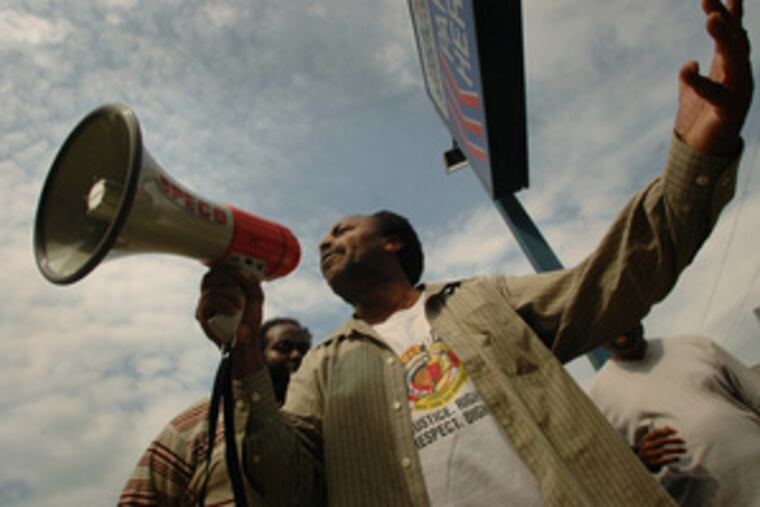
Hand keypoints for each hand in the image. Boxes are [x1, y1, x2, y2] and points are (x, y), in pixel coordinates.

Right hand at [196, 265, 266, 376]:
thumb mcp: (256, 298)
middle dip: (226, 279)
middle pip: (209, 277)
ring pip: (209, 290)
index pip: (216, 270)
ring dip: (228, 294)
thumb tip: (242, 272)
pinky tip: (233, 310)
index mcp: (222, 287)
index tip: (240, 272)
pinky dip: (223, 304)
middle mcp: (211, 294)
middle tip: (240, 288)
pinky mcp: (202, 316)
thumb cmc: (250, 319)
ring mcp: (205, 305)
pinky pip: (207, 303)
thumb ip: (252, 283)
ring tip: (240, 305)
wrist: (246, 342)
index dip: (225, 268)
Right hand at [633, 425, 686, 472]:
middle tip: (684, 441)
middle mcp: (646, 446)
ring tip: (685, 450)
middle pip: (663, 441)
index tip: (676, 431)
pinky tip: (678, 458)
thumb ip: (658, 435)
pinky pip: (664, 460)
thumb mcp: (650, 442)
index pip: (657, 432)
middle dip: (674, 440)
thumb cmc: (648, 451)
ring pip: (665, 451)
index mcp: (645, 439)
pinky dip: (672, 459)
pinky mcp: (653, 463)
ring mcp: (649, 455)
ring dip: (676, 450)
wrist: (640, 465)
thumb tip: (668, 427)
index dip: (667, 431)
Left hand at [675, 0, 752, 154]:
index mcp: (730, 68)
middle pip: (735, 40)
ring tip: (710, 18)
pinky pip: (717, 93)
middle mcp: (739, 76)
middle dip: (724, 19)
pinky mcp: (729, 111)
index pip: (732, 34)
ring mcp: (739, 92)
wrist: (704, 153)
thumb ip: (692, 75)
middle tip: (708, 0)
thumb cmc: (700, 121)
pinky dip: (701, 81)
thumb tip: (690, 63)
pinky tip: (688, 67)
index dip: (728, 12)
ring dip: (724, 37)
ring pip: (736, 59)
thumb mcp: (694, 92)